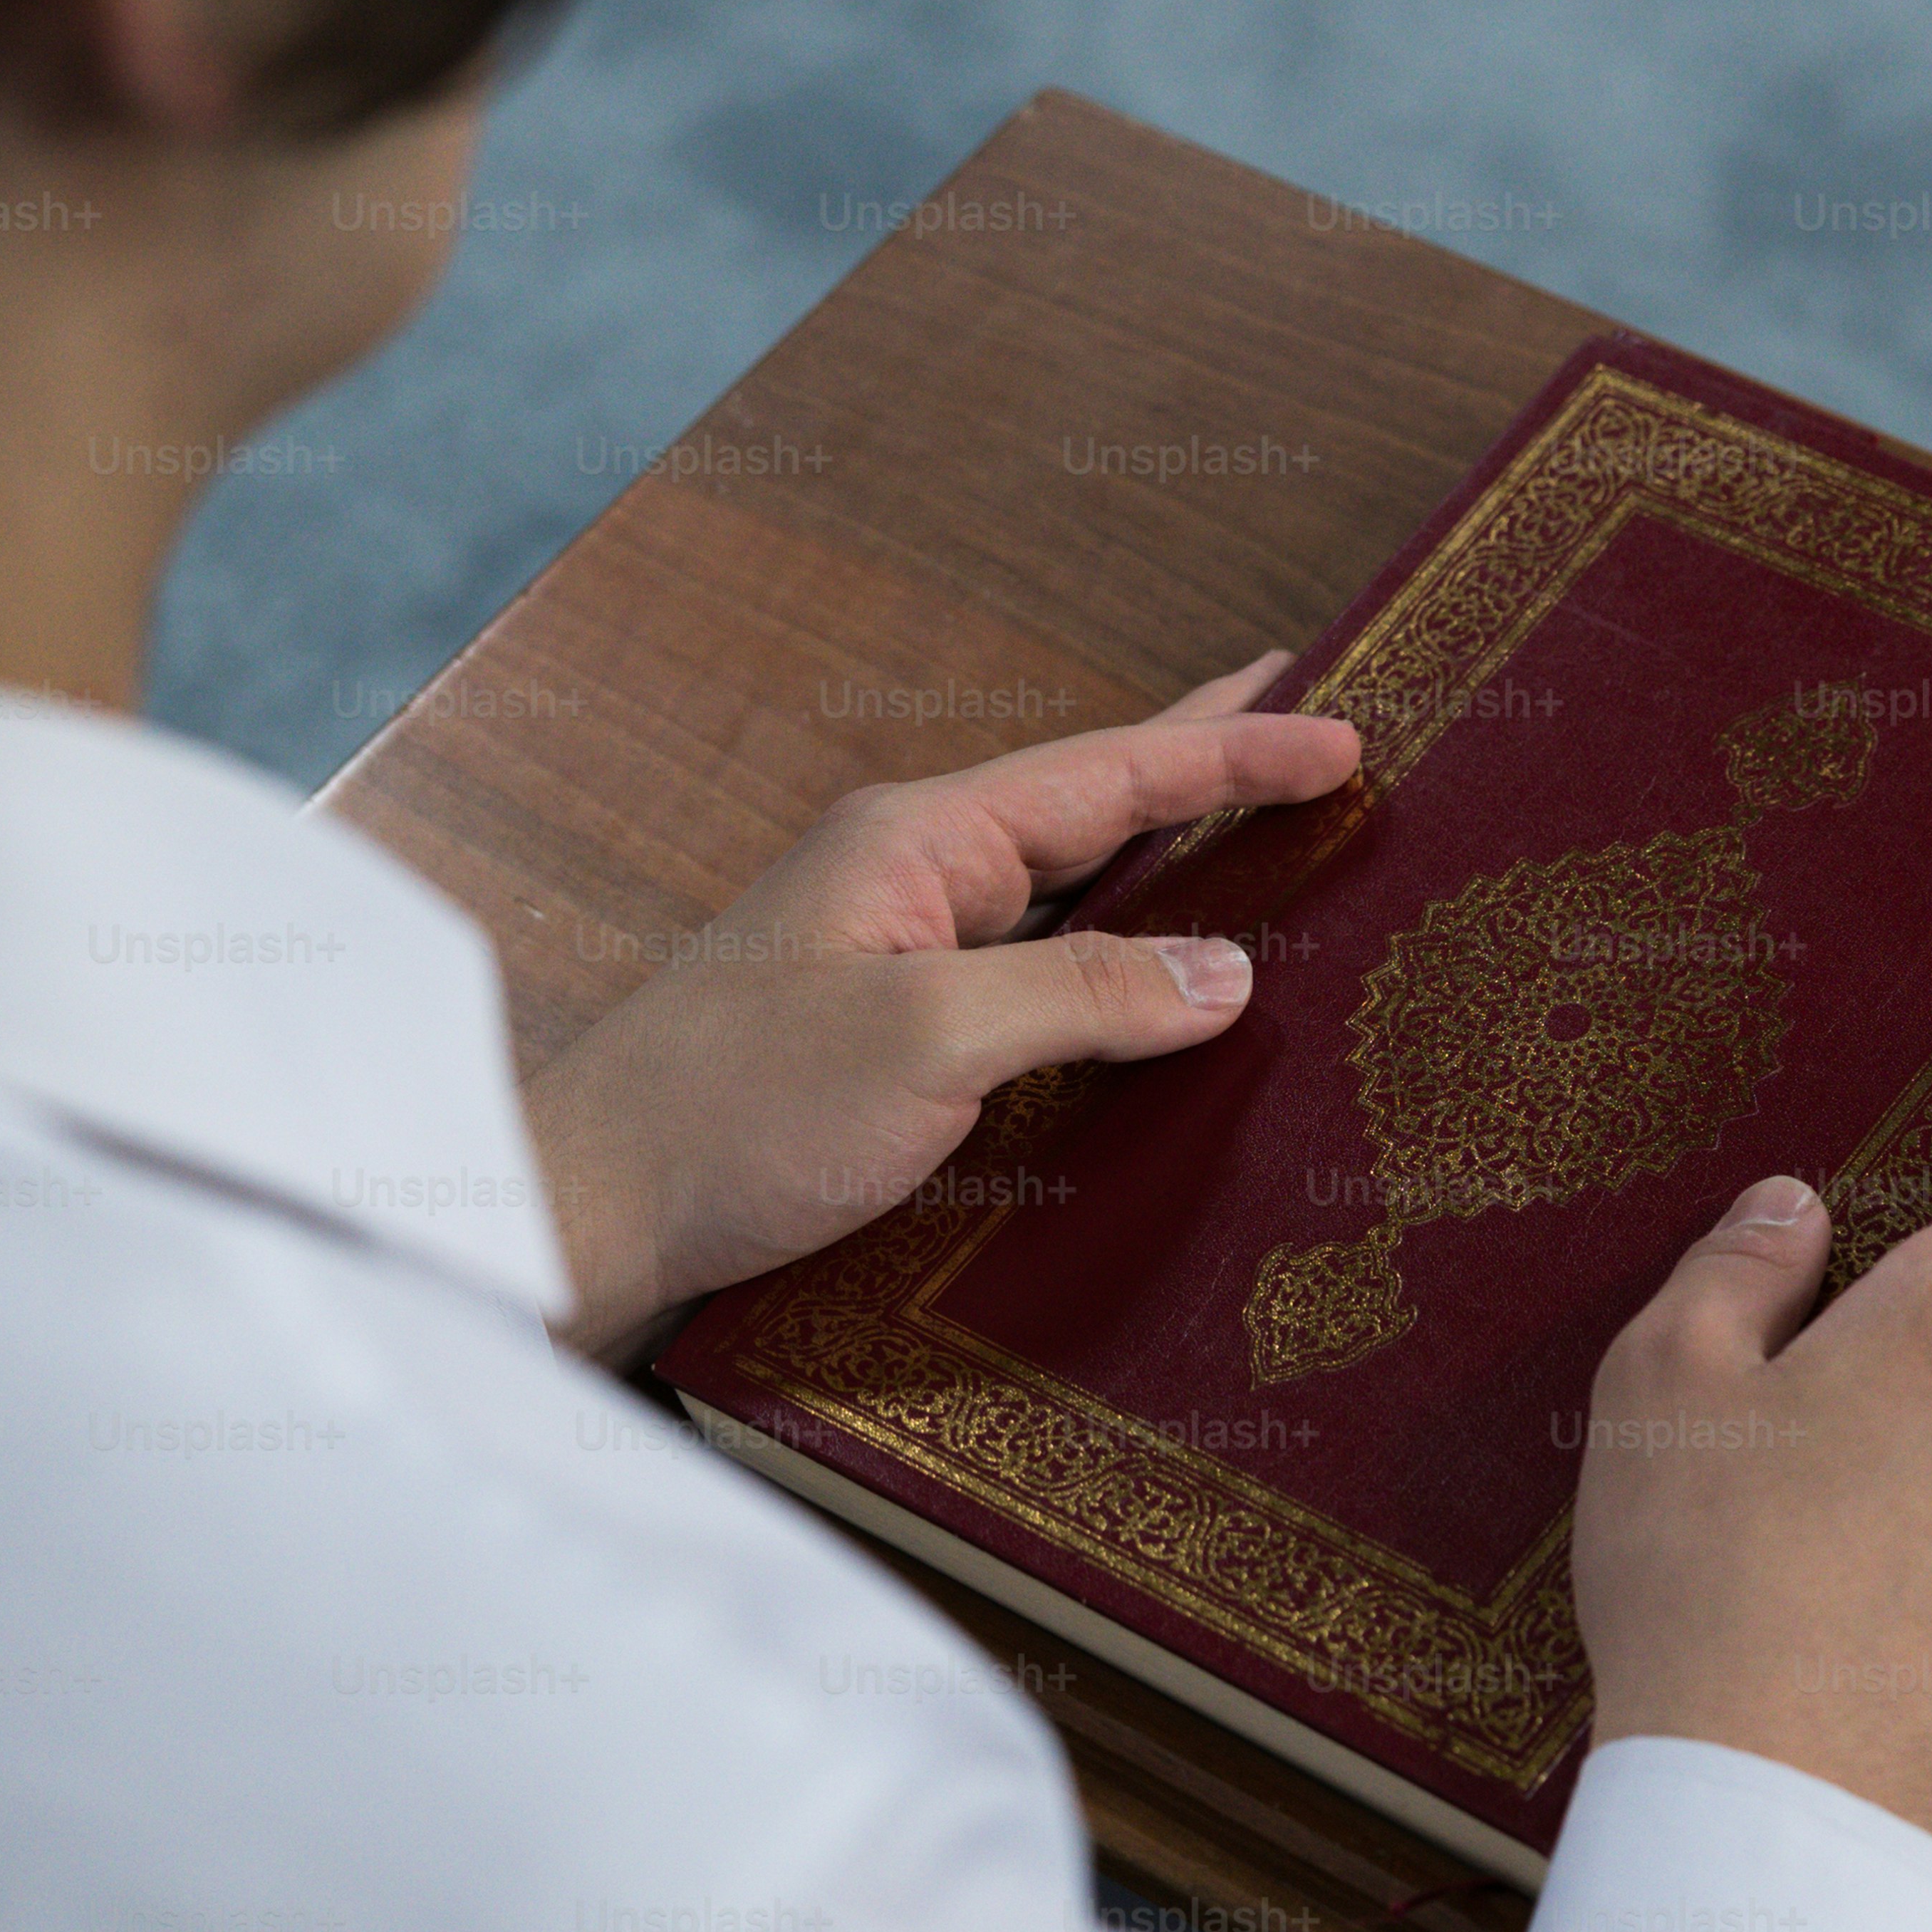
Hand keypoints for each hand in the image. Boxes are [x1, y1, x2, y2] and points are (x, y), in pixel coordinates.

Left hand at [524, 655, 1361, 1359]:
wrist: (586, 1205)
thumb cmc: (726, 1115)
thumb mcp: (924, 1047)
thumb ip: (1081, 996)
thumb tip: (1224, 973)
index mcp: (917, 841)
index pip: (1112, 774)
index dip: (1234, 754)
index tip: (1344, 734)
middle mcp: (907, 874)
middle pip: (1092, 805)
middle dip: (1204, 770)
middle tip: (1309, 727)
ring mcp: (892, 947)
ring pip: (1064, 886)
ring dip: (1162, 862)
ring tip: (1255, 830)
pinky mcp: (884, 1026)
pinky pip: (1029, 966)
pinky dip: (1108, 955)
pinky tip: (1146, 983)